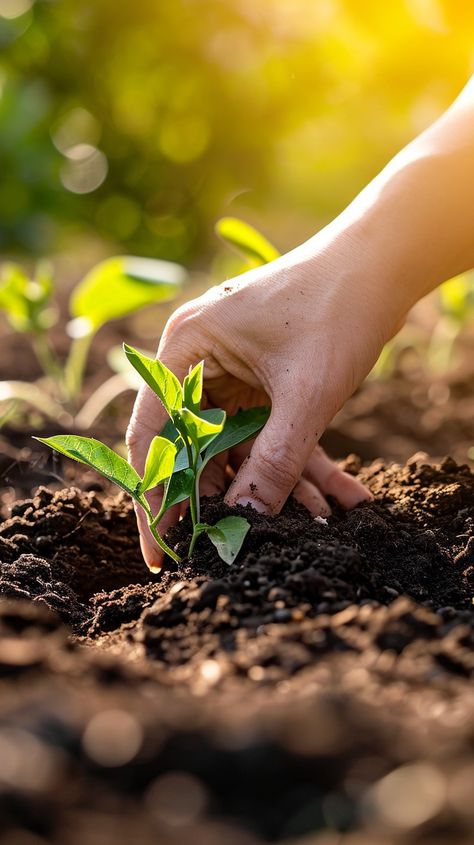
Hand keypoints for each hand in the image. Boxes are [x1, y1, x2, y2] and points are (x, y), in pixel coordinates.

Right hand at [126, 230, 404, 568]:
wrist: (382, 263)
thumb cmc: (336, 308)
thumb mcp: (305, 394)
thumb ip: (275, 460)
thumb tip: (245, 519)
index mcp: (186, 349)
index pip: (153, 435)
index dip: (155, 497)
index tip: (159, 549)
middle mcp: (199, 360)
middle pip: (196, 447)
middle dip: (230, 495)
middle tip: (243, 542)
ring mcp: (233, 371)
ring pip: (240, 446)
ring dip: (277, 482)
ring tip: (316, 515)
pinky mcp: (264, 381)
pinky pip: (271, 432)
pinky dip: (300, 461)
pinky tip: (338, 494)